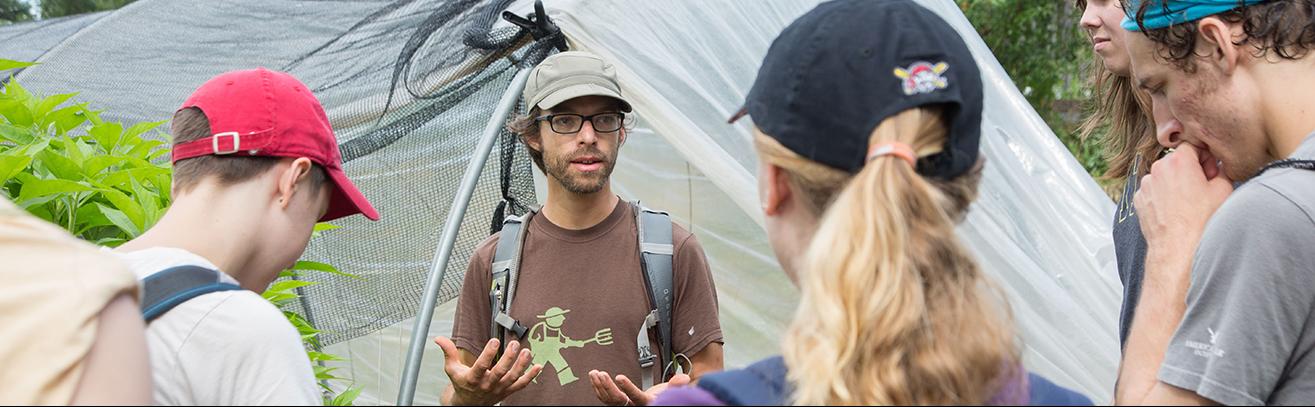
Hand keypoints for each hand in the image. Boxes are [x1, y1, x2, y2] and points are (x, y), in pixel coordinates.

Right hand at [436, 336, 541, 405]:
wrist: (468, 404)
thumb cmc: (462, 384)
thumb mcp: (452, 369)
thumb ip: (448, 352)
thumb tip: (439, 338)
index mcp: (473, 379)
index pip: (481, 366)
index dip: (488, 353)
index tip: (494, 340)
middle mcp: (487, 385)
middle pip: (500, 372)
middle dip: (509, 358)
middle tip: (514, 344)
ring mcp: (499, 389)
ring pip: (513, 378)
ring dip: (521, 365)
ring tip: (527, 352)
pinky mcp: (507, 391)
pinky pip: (521, 385)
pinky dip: (531, 376)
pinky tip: (537, 366)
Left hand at [589, 370, 690, 405]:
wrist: (656, 403)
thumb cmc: (663, 397)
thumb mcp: (671, 391)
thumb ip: (675, 385)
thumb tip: (683, 379)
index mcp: (645, 402)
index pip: (635, 396)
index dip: (627, 387)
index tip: (619, 377)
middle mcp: (633, 406)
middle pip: (617, 400)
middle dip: (608, 387)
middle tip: (601, 373)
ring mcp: (624, 405)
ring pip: (608, 399)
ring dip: (599, 386)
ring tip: (594, 373)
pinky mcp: (617, 403)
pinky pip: (605, 398)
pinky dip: (598, 388)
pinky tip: (594, 377)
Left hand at [1135, 143, 1232, 266]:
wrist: (1178, 248)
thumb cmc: (1202, 220)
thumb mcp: (1223, 189)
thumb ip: (1222, 169)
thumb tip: (1219, 165)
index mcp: (1178, 161)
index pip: (1192, 145)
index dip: (1204, 158)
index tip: (1210, 173)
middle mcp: (1157, 169)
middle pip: (1176, 160)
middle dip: (1190, 169)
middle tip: (1202, 188)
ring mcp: (1145, 185)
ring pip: (1164, 176)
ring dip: (1175, 183)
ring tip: (1188, 202)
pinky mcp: (1138, 200)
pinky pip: (1154, 191)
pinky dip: (1163, 196)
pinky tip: (1175, 210)